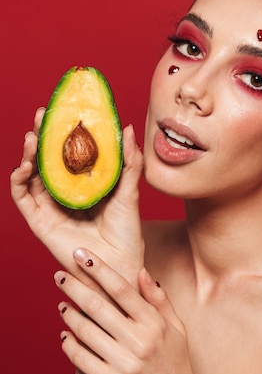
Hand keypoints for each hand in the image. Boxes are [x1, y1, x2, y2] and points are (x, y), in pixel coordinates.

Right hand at [11, 108, 143, 285]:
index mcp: (84, 184)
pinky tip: (24, 166)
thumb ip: (129, 162)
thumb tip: (126, 128)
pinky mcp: (40, 223)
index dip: (63, 131)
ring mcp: (50, 207)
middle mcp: (64, 194)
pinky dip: (19, 180)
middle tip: (43, 113)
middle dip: (42, 135)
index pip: (68, 152)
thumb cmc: (127, 232)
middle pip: (47, 160)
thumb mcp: (130, 191)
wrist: (121, 264)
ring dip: (28, 154)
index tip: (64, 108)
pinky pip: (22, 199)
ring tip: (33, 137)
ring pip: (31, 175)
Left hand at [54, 248, 201, 373]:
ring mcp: (126, 365)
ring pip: (87, 332)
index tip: (81, 255)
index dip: (99, 269)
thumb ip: (160, 300)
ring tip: (61, 305)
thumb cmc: (177, 365)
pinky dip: (70, 346)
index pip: (121, 289)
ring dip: (69, 315)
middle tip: (60, 275)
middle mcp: (141, 342)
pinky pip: (83, 361)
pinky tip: (64, 337)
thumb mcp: (177, 329)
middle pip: (99, 306)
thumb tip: (142, 272)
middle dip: (75, 287)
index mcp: (155, 324)